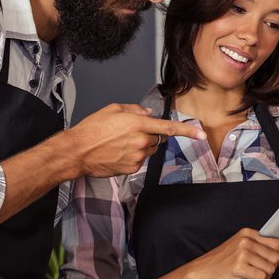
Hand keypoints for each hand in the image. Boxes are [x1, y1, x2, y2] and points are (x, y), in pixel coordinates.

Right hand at [63, 104, 206, 177]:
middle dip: (150, 135)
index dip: (187, 132)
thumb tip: (147, 114)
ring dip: (141, 146)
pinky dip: (132, 157)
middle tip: (129, 133)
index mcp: (138, 124)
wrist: (78, 151)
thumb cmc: (91, 129)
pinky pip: (140, 161)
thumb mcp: (113, 110)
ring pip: (149, 150)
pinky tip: (117, 153)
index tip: (200, 134)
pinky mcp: (132, 168)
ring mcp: (138, 156)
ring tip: (120, 143)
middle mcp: (141, 141)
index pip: (169, 128)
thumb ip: (134, 110)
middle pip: (158, 139)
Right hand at [185, 228, 278, 278]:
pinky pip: (262, 277)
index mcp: (248, 233)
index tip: (276, 261)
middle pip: (277, 256)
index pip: (277, 241)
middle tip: (262, 271)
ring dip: (265, 276)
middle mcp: (246, 240)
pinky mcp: (239, 266)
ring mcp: (242, 253)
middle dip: (273, 267)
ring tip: (254, 275)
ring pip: (271, 268)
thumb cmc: (224, 259)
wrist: (203, 269)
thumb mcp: (244, 247)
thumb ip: (266, 246)